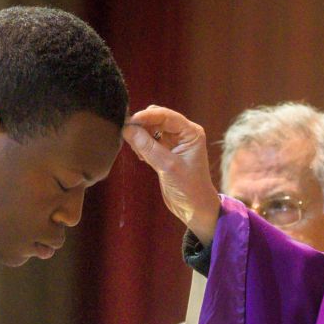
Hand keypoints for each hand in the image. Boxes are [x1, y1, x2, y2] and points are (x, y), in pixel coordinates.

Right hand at [123, 106, 220, 245]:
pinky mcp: (165, 152)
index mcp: (190, 132)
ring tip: (138, 151)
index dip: (146, 116)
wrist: (195, 208)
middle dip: (142, 125)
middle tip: (129, 136)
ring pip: (151, 129)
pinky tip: (141, 156)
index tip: (129, 121)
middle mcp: (183, 134)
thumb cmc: (189, 188)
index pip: (165, 115)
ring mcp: (174, 142)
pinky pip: (149, 141)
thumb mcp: (167, 166)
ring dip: (141, 136)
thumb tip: (128, 129)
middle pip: (157, 118)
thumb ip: (148, 147)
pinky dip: (142, 145)